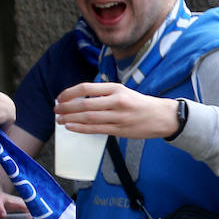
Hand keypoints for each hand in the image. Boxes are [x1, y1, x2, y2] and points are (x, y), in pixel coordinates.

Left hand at [55, 82, 179, 139]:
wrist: (162, 117)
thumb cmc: (141, 104)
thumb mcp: (124, 92)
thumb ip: (104, 94)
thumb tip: (78, 98)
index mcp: (117, 89)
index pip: (86, 88)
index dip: (69, 93)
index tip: (60, 97)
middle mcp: (117, 101)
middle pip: (84, 104)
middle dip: (66, 108)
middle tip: (56, 109)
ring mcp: (119, 117)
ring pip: (88, 118)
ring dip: (70, 119)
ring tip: (60, 120)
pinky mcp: (120, 130)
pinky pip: (95, 129)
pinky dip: (80, 128)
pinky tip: (70, 127)